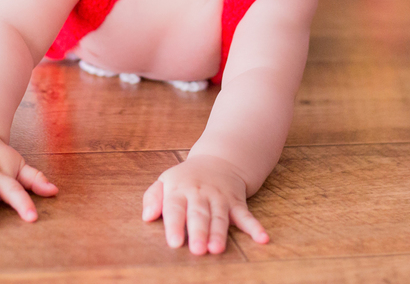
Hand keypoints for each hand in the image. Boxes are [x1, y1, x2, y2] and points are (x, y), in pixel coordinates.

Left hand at [142, 155, 269, 253]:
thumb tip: (147, 216)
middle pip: (199, 214)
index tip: (174, 242)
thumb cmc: (186, 178)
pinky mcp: (236, 203)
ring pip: (220, 217)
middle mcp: (200, 194)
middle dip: (199, 232)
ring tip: (217, 249)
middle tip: (197, 250)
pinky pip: (246, 216)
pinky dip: (255, 227)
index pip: (175, 208)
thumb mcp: (165, 181)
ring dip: (219, 233)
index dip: (175, 225)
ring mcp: (220, 198)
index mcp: (180, 189)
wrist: (219, 159)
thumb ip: (153, 197)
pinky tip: (262, 239)